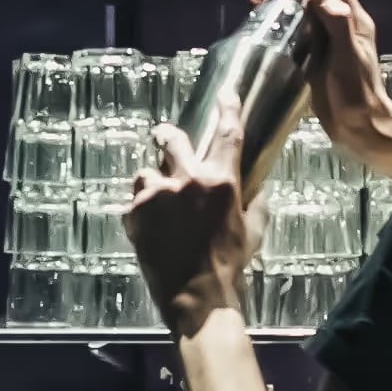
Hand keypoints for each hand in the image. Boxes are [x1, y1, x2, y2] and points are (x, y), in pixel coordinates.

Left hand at [125, 93, 266, 337]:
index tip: (226, 93)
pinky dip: (143, 210)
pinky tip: (153, 229)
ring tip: (160, 205)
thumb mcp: (254, 232)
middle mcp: (187, 180)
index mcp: (221, 182)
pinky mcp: (134, 212)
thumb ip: (255, 203)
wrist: (196, 297)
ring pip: (147, 171)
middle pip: (172, 139)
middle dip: (169, 136)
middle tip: (167, 139)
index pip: (228, 133)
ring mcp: (157, 194)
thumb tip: (257, 188)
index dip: (228, 108)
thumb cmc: (229, 266)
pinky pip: (135, 200)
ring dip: (153, 183)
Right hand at [247, 0, 391, 181]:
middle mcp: (343, 22)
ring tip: (256, 3)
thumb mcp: (347, 57)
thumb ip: (336, 22)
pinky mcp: (319, 53)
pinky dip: (282, 18)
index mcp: (353, 18)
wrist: (362, 129)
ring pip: (305, 4)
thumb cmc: (357, 96)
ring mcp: (330, 37)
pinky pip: (300, 25)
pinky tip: (267, 26)